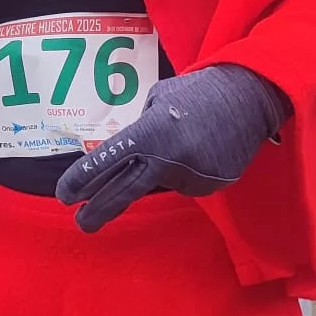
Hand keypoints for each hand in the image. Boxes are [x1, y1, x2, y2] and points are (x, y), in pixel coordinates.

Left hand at [55, 65, 289, 232]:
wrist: (251, 98)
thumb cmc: (199, 92)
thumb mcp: (159, 99)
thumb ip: (140, 128)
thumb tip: (126, 154)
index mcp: (150, 133)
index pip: (107, 161)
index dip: (82, 179)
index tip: (65, 194)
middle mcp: (167, 159)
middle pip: (124, 193)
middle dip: (99, 211)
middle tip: (82, 222)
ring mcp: (190, 177)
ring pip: (163, 181)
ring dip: (164, 168)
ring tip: (189, 139)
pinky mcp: (211, 186)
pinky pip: (188, 182)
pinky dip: (188, 169)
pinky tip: (205, 148)